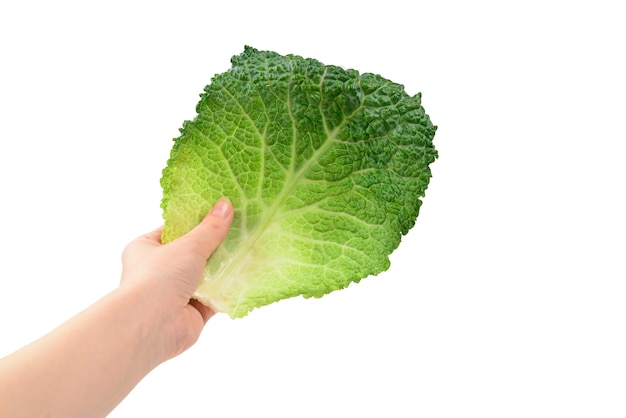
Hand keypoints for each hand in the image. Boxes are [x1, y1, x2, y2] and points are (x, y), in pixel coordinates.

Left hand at [119, 198, 233, 360]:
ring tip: (249, 247)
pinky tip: (248, 276)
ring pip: (207, 275)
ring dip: (225, 267)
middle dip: (215, 245)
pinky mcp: (194, 312)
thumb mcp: (188, 245)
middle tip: (240, 229)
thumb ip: (210, 229)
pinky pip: (216, 297)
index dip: (196, 220)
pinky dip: (229, 289)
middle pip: (193, 252)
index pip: (174, 229)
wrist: (151, 325)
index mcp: (145, 248)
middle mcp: (159, 271)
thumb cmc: (157, 278)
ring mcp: (176, 292)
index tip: (219, 211)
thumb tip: (226, 206)